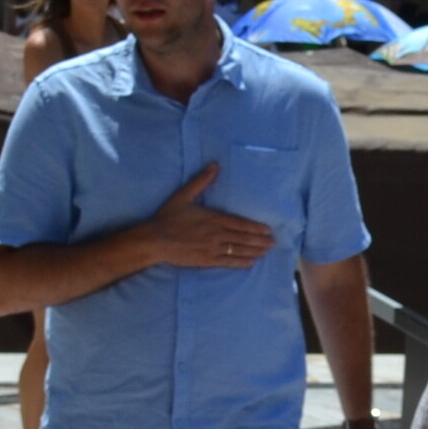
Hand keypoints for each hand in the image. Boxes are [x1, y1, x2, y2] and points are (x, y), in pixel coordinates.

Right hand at [139, 166, 265, 269]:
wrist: (154, 240)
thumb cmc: (167, 217)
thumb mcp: (183, 195)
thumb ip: (201, 181)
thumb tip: (214, 165)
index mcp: (212, 219)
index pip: (239, 223)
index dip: (255, 227)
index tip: (267, 230)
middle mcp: (215, 235)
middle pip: (242, 238)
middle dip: (259, 241)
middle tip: (273, 243)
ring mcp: (212, 249)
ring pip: (237, 250)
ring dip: (253, 251)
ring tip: (266, 252)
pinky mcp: (206, 260)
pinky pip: (227, 262)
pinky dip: (240, 263)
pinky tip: (250, 263)